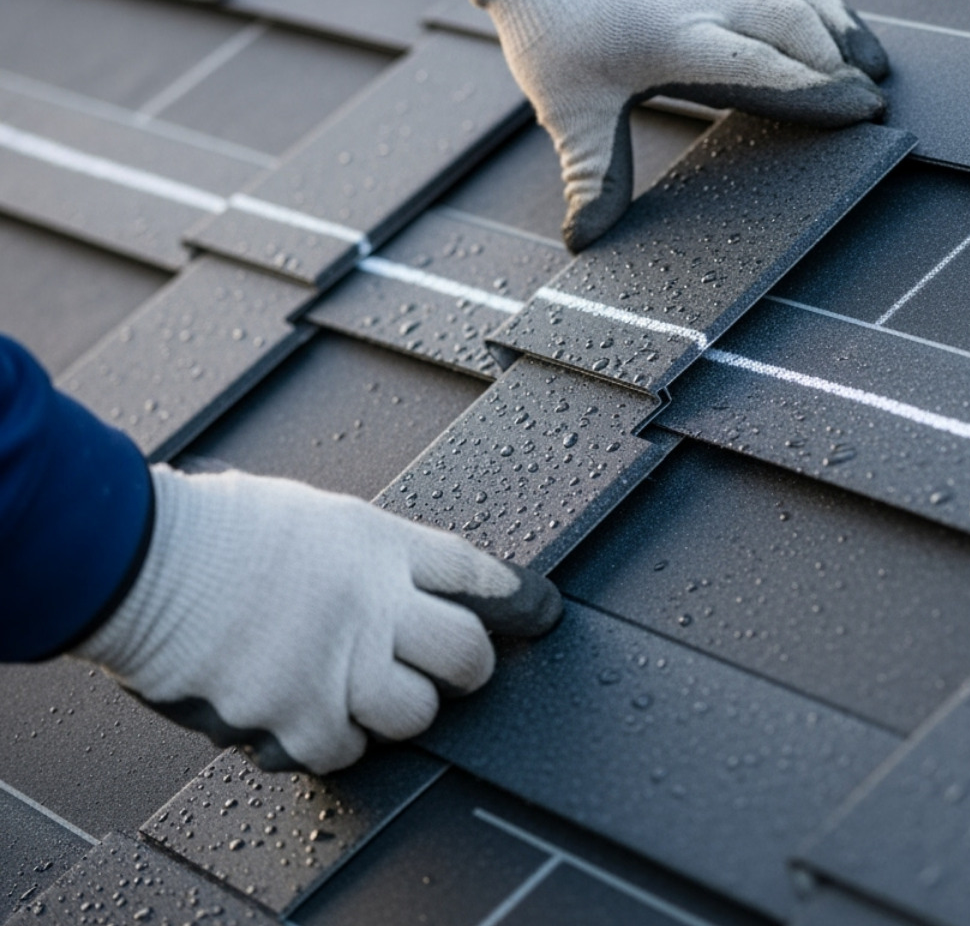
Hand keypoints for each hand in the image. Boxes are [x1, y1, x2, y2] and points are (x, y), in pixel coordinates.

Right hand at [74, 466, 560, 772]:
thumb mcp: (316, 515)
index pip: (476, 573)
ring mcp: (334, 664)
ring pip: (415, 713)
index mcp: (379, 545)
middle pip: (467, 654)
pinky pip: (343, 750)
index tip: (538, 611)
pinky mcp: (292, 714)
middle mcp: (371, 605)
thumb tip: (407, 578)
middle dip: (468, 666)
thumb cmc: (215, 529)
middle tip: (451, 668)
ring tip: (360, 689)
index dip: (515, 598)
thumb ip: (370, 552)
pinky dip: (328, 741)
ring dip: (395, 708)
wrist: (135, 560)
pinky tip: (302, 712)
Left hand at [470, 0, 889, 250]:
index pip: (761, 65)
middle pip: (794, 24)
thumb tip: (586, 240)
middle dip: (841, 65)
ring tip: (875, 70)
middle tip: (875, 106)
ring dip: (843, 29)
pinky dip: (826, 4)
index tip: (861, 114)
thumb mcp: (570, 112)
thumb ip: (592, 177)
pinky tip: (844, 35)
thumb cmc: (558, 35)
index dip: (816, 91)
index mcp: (670, 36)